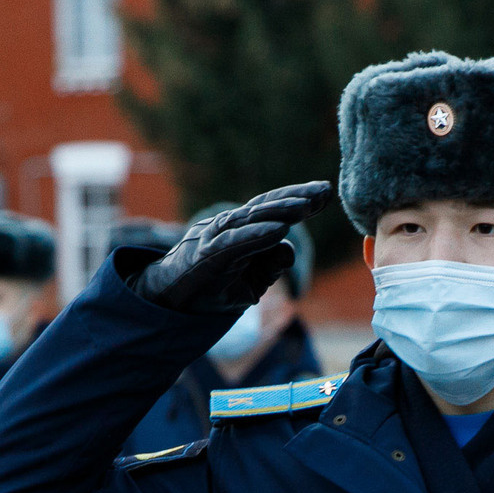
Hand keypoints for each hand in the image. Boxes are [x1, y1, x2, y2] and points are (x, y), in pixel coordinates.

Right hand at [133, 182, 331, 317]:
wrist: (167, 301)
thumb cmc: (208, 290)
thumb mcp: (249, 284)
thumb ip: (270, 266)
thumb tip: (289, 250)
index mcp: (240, 231)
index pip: (273, 210)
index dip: (299, 201)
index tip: (326, 194)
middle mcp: (229, 227)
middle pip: (267, 207)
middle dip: (297, 198)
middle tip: (325, 190)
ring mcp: (216, 238)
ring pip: (252, 219)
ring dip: (280, 212)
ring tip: (307, 206)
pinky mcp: (207, 255)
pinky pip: (235, 242)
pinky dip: (256, 235)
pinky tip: (278, 230)